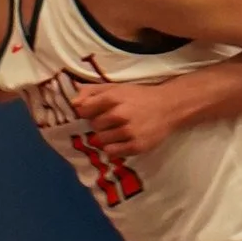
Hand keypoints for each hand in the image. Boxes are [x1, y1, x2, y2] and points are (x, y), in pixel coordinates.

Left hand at [64, 76, 180, 161]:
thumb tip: (73, 103)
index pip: (85, 110)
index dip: (87, 112)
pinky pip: (112, 152)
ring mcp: (129, 132)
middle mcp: (120, 115)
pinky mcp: (137, 146)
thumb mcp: (115, 88)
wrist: (169, 106)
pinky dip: (113, 148)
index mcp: (114, 98)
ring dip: (105, 137)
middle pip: (94, 126)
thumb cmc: (138, 96)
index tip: (95, 112)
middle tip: (111, 121)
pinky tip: (121, 140)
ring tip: (116, 131)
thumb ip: (91, 91)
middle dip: (99, 124)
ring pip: (101, 140)